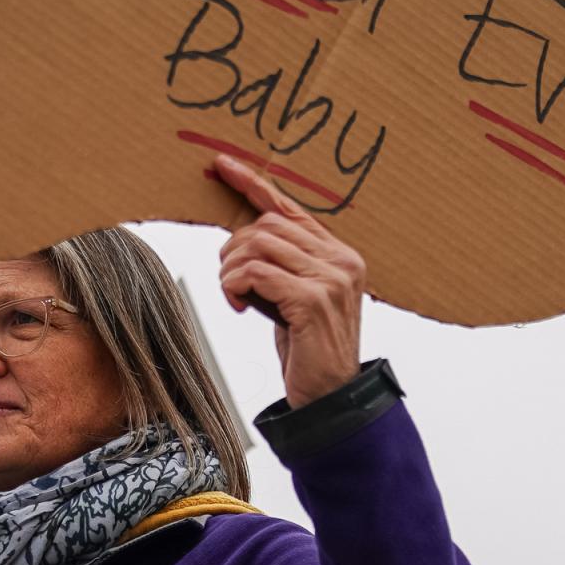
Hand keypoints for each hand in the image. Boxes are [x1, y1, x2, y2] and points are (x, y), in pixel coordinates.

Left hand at [214, 154, 364, 408]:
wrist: (331, 398)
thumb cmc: (310, 350)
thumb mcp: (296, 298)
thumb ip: (283, 264)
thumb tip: (242, 236)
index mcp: (340, 254)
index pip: (291, 208)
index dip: (253, 184)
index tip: (223, 166)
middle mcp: (341, 260)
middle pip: (267, 225)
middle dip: (234, 248)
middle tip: (228, 278)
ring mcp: (330, 279)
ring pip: (259, 245)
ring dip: (232, 269)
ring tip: (234, 294)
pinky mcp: (312, 300)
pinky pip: (256, 273)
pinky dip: (235, 285)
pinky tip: (238, 305)